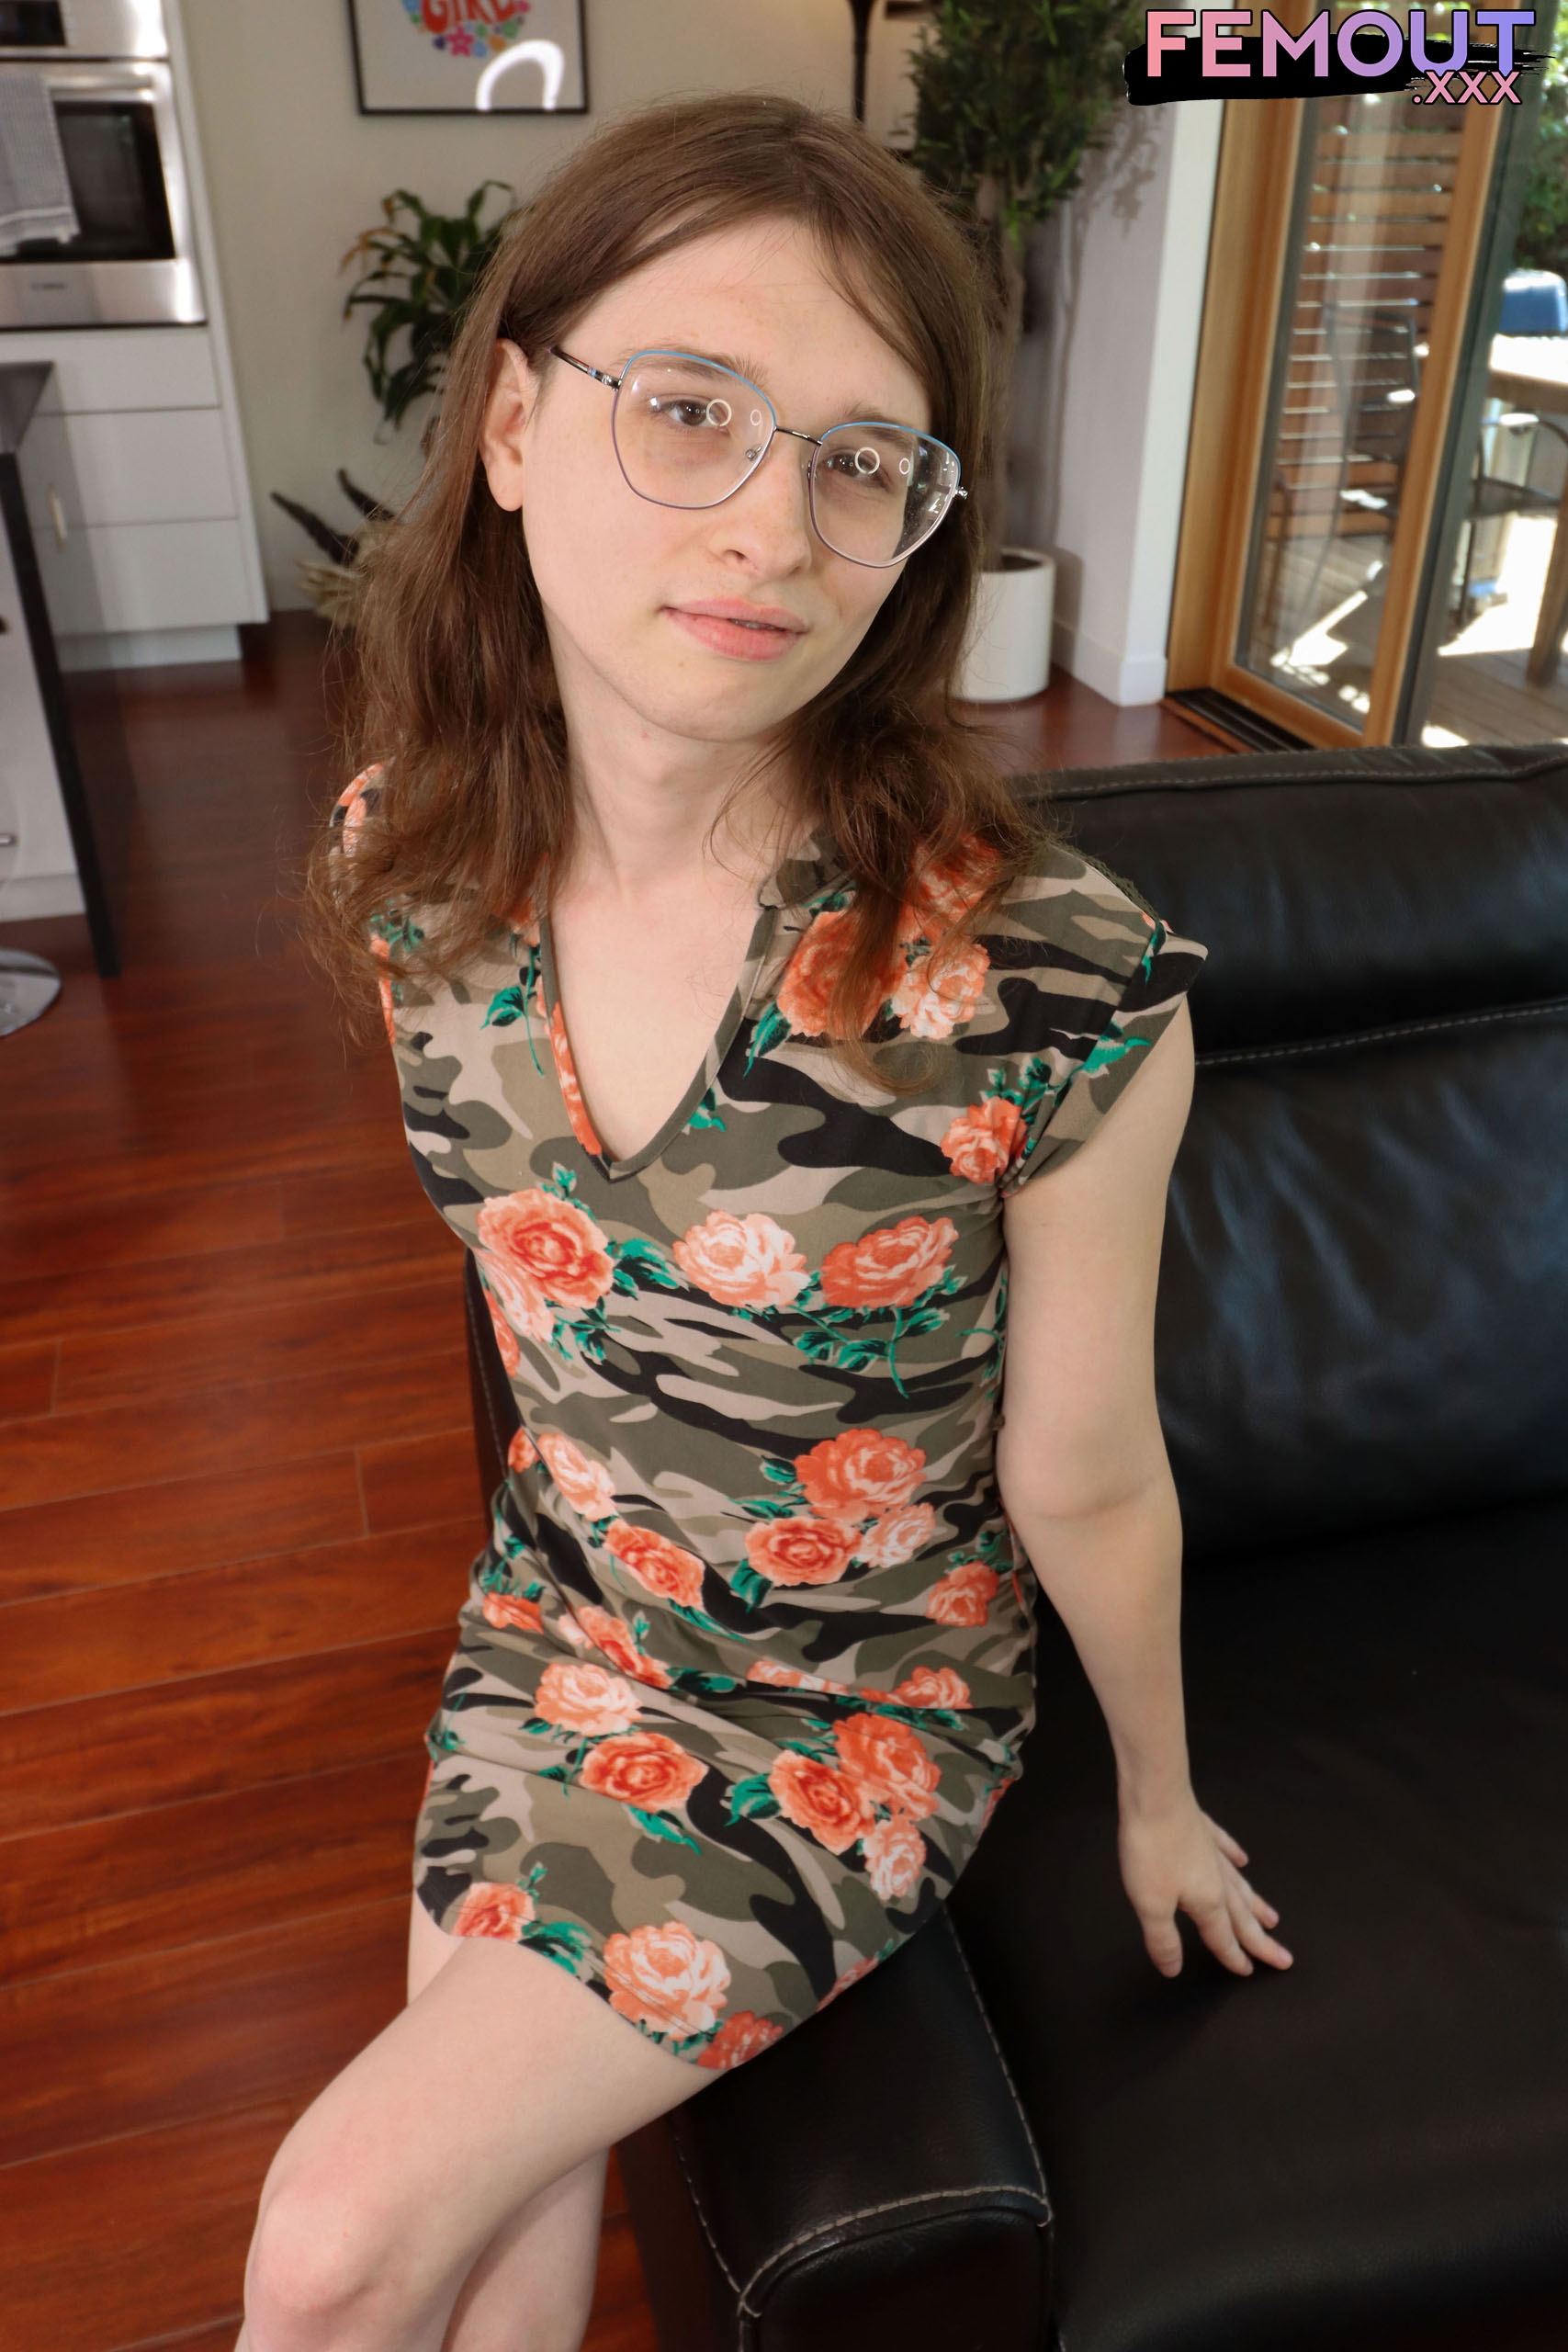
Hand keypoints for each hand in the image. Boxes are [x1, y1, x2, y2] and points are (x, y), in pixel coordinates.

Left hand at [1118, 1791, 1293, 1977]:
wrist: (1154, 1795)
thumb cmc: (1151, 1850)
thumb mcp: (1150, 1905)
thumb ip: (1163, 1939)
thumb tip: (1174, 1970)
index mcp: (1208, 1901)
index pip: (1222, 1937)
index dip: (1233, 1957)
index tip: (1249, 1971)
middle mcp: (1216, 1878)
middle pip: (1242, 1916)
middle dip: (1261, 1940)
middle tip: (1284, 1958)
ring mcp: (1211, 1851)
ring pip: (1239, 1885)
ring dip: (1255, 1904)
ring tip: (1271, 1918)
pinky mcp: (1202, 1828)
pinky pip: (1225, 1847)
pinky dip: (1235, 1855)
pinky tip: (1243, 1859)